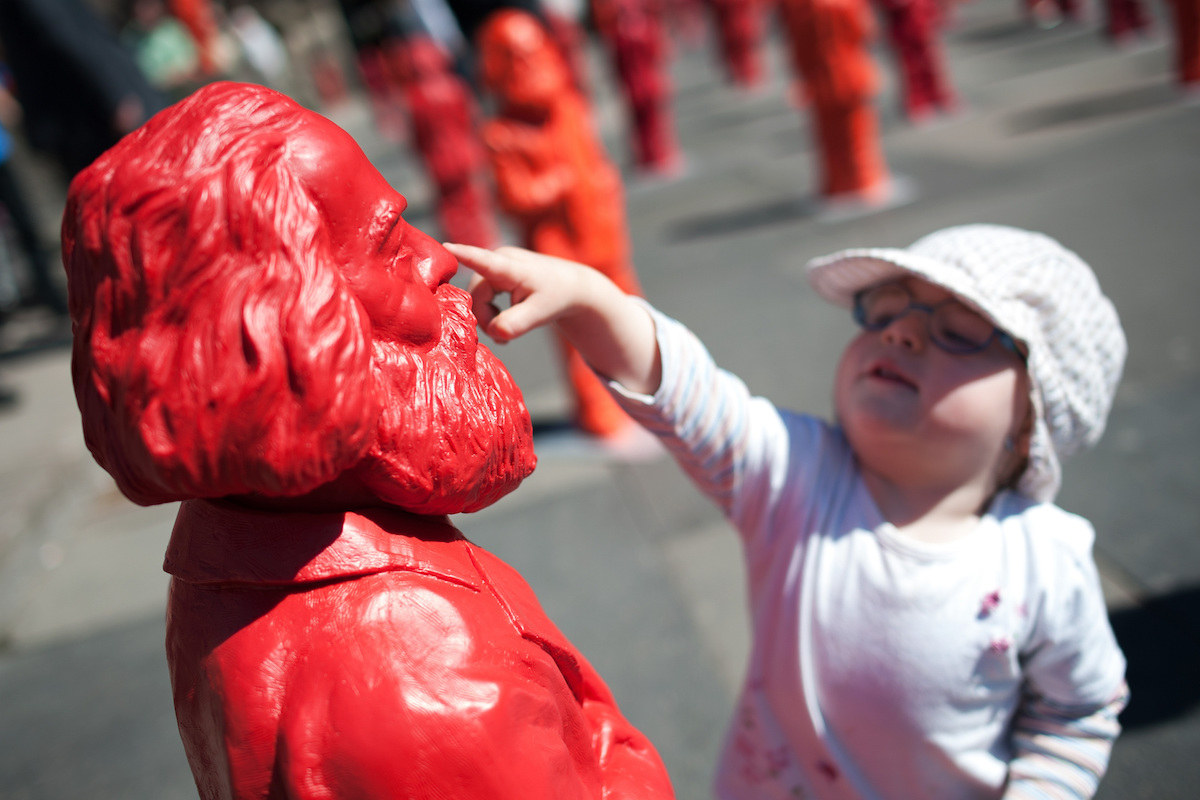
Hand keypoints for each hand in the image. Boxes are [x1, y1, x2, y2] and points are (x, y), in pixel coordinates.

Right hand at [444, 242, 661, 393]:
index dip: (464, 255)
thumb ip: (517, 324)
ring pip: (476, 298)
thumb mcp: (540, 314)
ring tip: (505, 332)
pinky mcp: (494, 271)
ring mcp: (495, 264)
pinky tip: (502, 325)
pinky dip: (490, 313)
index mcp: (510, 266)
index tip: (445, 246)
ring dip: (488, 318)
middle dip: (485, 319)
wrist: (569, 288)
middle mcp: (499, 259)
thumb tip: (495, 334)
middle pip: (475, 294)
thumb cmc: (556, 297)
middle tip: (504, 337)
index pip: (483, 261)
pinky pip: (481, 296)